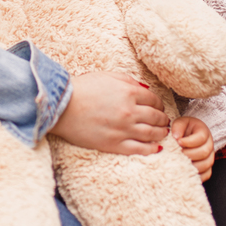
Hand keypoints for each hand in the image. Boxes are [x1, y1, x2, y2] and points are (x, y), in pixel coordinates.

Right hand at [49, 72, 168, 155]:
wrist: (62, 106)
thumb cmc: (82, 89)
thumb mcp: (107, 76)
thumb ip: (128, 81)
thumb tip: (145, 89)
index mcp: (128, 93)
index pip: (153, 100)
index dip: (158, 104)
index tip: (158, 107)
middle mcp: (130, 112)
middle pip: (156, 117)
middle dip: (162, 119)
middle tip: (164, 121)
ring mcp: (123, 130)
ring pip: (151, 133)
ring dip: (160, 133)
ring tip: (163, 133)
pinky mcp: (114, 144)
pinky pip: (139, 149)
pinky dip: (151, 149)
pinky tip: (157, 148)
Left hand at [171, 116, 214, 180]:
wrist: (188, 135)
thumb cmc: (183, 129)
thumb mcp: (180, 123)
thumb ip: (178, 127)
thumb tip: (176, 137)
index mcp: (204, 132)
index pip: (200, 138)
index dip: (189, 141)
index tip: (178, 142)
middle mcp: (209, 145)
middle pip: (204, 152)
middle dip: (189, 154)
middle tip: (178, 154)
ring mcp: (209, 157)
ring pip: (206, 164)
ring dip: (192, 165)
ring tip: (180, 163)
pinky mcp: (207, 167)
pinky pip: (206, 174)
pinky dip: (197, 175)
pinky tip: (186, 173)